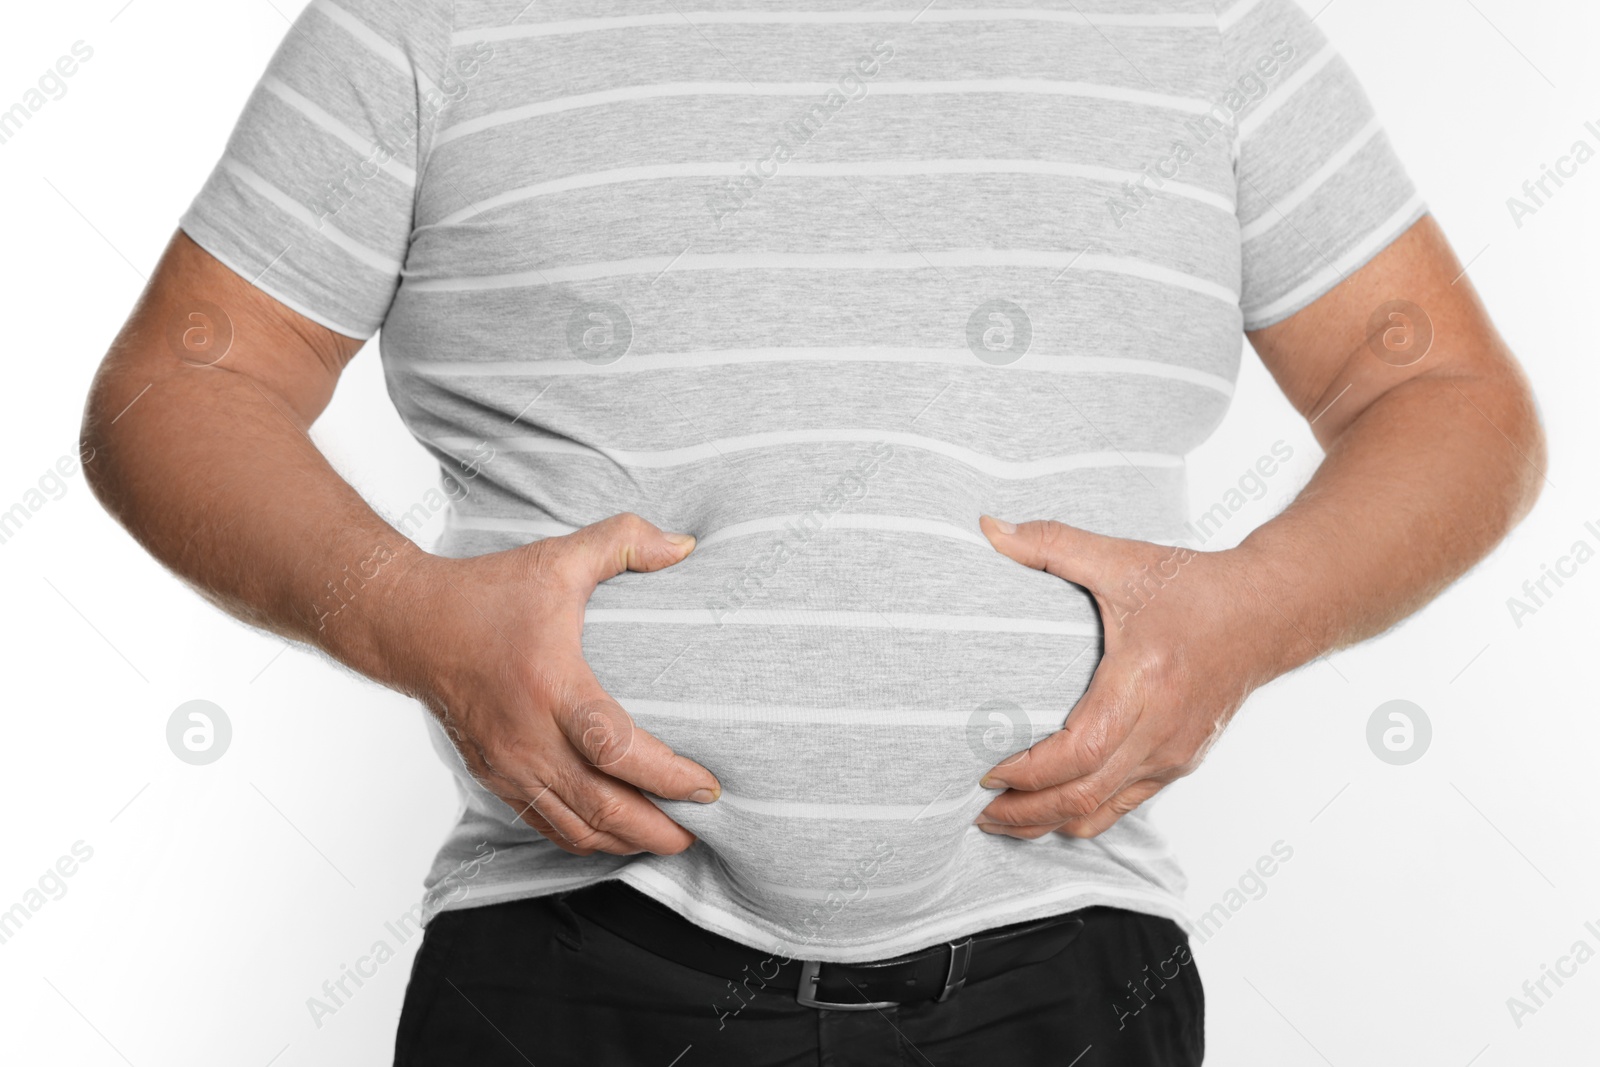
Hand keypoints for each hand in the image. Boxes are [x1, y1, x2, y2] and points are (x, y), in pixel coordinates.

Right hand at [378, 513, 720, 856]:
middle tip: (698, 832)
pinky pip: (545, 824)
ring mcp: (508, 764)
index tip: (708, 787)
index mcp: (551, 686)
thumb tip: (686, 544)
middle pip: (601, 807)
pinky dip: (585, 838)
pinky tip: (615, 836)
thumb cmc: (487, 593)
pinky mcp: (494, 776)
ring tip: (668, 840)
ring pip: (574, 827)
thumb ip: (625, 541)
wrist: (410, 625)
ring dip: (625, 841)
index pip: (616, 748)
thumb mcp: (558, 558)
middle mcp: (527, 736)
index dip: (667, 777)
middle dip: (657, 829)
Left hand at [971, 515, 1285, 838]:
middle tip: (976, 812)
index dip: (1028, 773)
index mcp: (1143, 682)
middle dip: (1025, 812)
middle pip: (1083, 795)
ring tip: (1002, 819)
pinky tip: (1049, 811)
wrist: (1268, 612)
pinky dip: (1082, 815)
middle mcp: (1160, 729)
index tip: (984, 771)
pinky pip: (1124, 805)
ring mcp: (1172, 753)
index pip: (1078, 752)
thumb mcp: (1122, 560)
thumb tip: (989, 528)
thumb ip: (1052, 544)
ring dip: (1049, 822)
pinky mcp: (1179, 763)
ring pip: (1102, 812)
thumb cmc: (1197, 589)